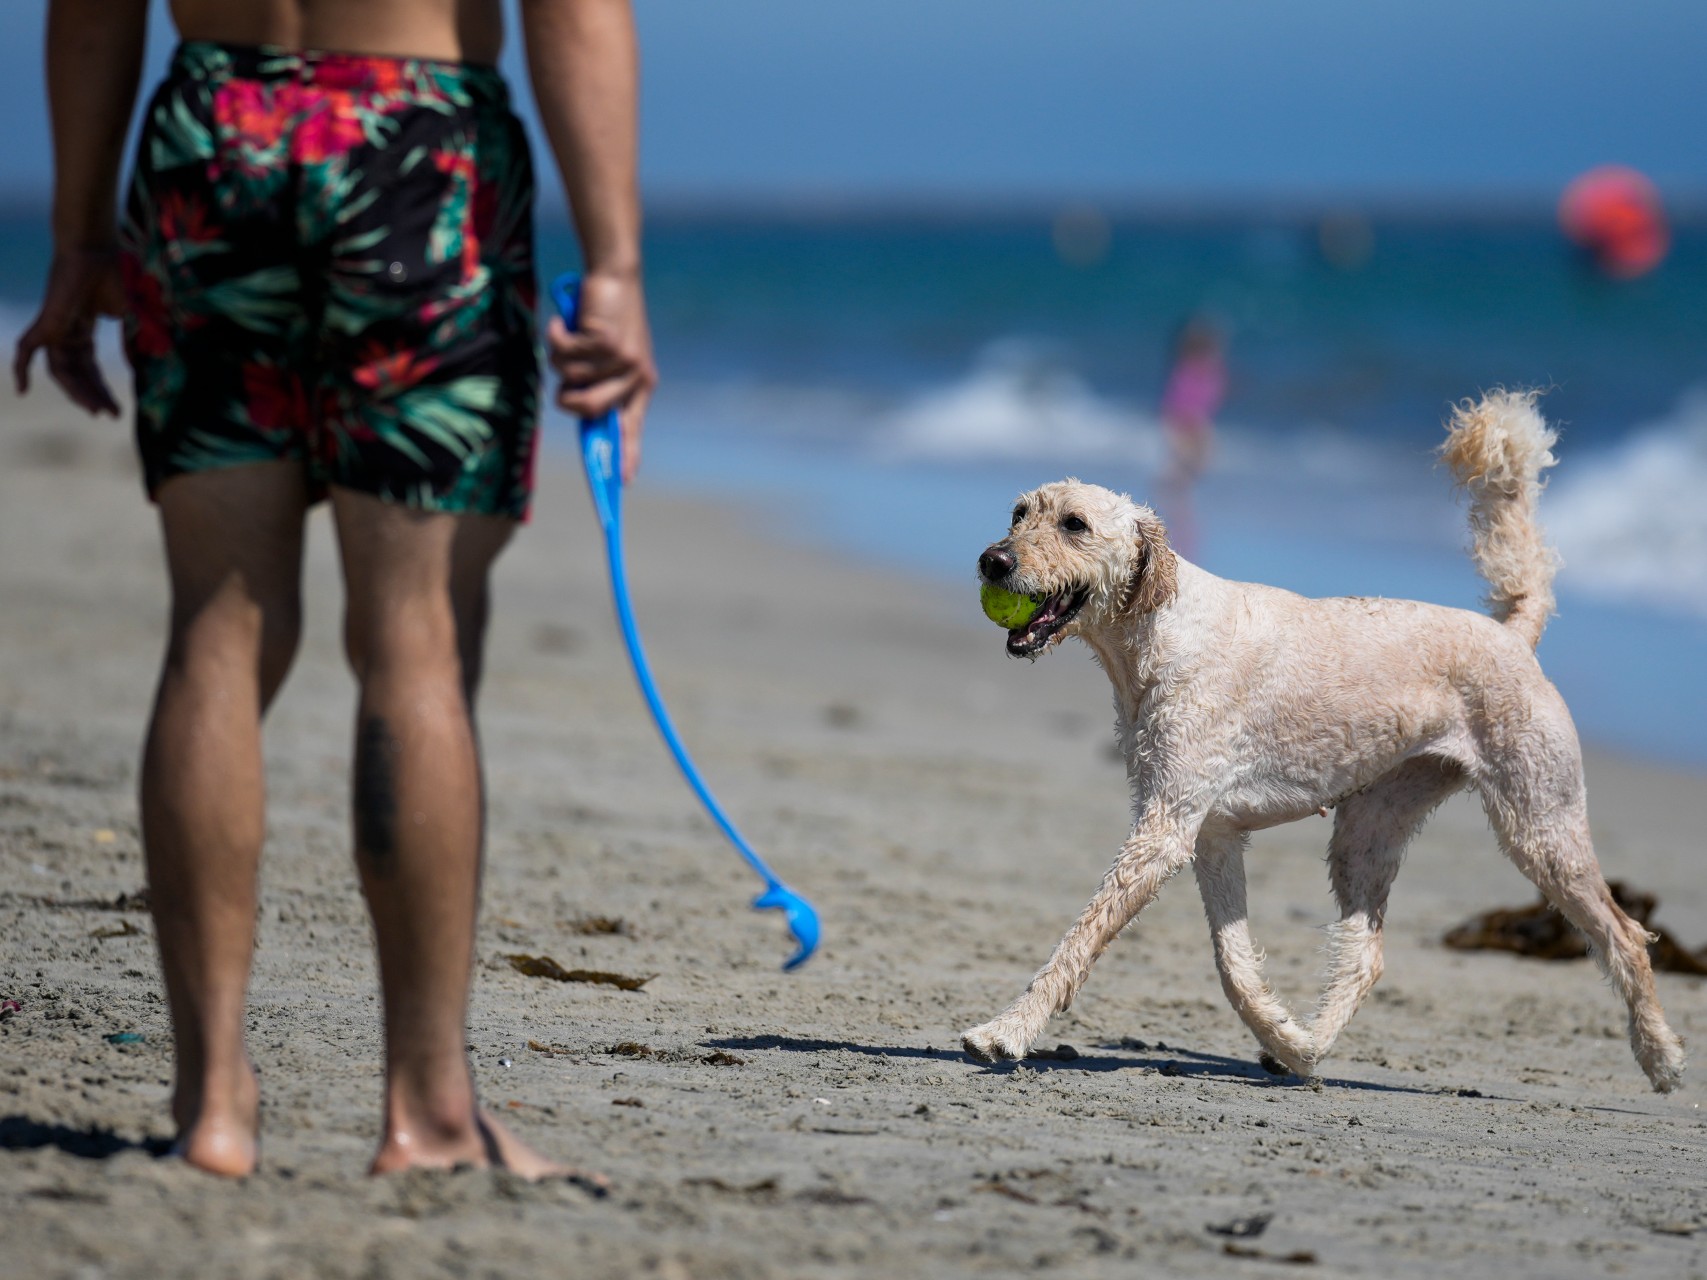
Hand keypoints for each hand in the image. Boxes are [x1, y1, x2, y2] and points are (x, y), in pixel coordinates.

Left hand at [13, 246, 125, 415]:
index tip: (116, 410)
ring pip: (59, 371)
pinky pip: (26, 351)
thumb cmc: (116, 276)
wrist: (95, 251)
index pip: (89, 368)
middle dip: (93, 396)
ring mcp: (54, 329)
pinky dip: (21, 369)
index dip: (102, 390)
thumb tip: (141, 370)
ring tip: (95, 411)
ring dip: (77, 392)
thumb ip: (135, 344)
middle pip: (76, 374)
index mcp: (83, 330)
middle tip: (110, 415)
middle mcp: (66, 332)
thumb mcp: (133, 319)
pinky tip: (21, 391)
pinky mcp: (45, 325)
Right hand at [547, 269, 655, 482]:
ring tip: (569, 337)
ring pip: (570, 380)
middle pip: (588, 410)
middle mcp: (636, 376)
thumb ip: (599, 385)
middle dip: (566, 397)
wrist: (614, 277)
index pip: (631, 429)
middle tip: (564, 380)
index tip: (621, 484)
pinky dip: (556, 335)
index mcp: (640, 385)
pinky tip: (564, 322)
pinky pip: (564, 354)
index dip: (625, 456)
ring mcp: (623, 359)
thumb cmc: (606, 320)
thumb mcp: (608, 358)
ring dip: (560, 359)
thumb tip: (579, 414)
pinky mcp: (607, 341)